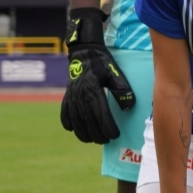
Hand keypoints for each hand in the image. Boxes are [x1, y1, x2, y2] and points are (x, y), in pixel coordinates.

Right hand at [59, 7, 136, 143]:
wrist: (84, 51)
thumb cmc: (103, 63)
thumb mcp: (116, 73)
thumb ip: (122, 90)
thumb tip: (128, 107)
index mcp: (93, 90)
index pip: (101, 115)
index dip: (107, 128)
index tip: (115, 135)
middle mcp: (80, 95)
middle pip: (87, 121)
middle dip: (96, 134)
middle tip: (105, 141)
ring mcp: (71, 96)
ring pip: (75, 120)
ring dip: (82, 132)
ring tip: (92, 140)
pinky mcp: (66, 95)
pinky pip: (64, 113)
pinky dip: (68, 123)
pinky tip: (74, 130)